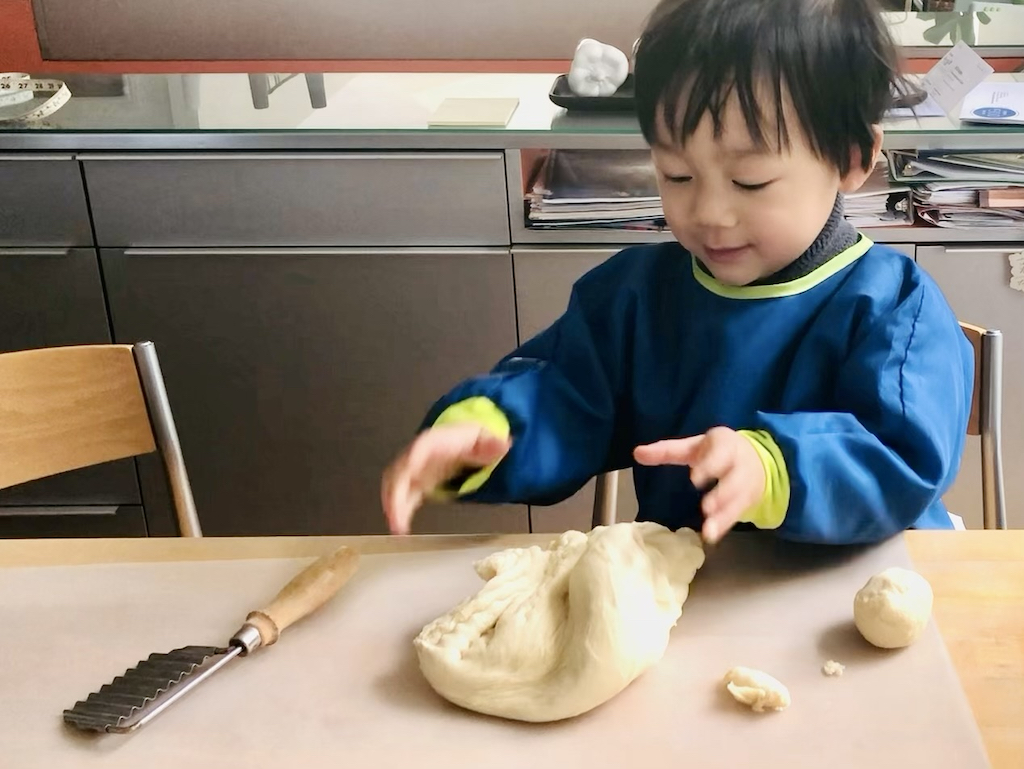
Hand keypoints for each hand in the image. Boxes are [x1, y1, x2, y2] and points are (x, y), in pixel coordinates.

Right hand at [381, 424, 510, 534]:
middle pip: (400, 470)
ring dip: (393, 505)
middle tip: (396, 513)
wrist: (461, 440)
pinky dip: (399, 511)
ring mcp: (414, 470)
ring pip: (395, 485)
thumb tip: (504, 445)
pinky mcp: (416, 484)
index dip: (413, 458)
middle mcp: (418, 455)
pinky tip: (400, 527)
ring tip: (397, 526)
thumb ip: (492, 443)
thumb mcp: (483, 438)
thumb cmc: (469, 438)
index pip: (421, 447)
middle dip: (396, 491)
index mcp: (435, 441)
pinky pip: (403, 497)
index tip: (410, 468)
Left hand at [633, 427, 764, 543]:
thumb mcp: (693, 447)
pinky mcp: (747, 501)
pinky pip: (737, 513)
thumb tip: (636, 453)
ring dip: (724, 515)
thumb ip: (667, 451)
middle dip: (722, 494)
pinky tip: (711, 536)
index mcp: (725, 445)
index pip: (720, 454)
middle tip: (706, 507)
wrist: (758, 458)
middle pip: (733, 479)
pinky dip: (725, 525)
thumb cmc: (716, 451)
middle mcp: (739, 464)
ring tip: (709, 530)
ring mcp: (746, 484)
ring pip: (737, 500)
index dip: (709, 466)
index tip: (695, 478)